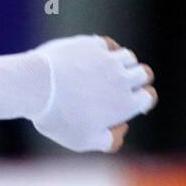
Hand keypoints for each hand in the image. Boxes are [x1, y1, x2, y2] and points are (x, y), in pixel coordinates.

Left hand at [31, 34, 157, 151]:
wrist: (37, 86)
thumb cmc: (58, 118)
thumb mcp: (81, 140)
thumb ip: (105, 141)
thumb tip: (118, 136)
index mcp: (125, 103)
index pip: (148, 97)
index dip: (141, 101)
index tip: (130, 103)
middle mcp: (122, 78)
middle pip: (144, 73)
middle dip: (136, 80)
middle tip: (120, 86)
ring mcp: (108, 59)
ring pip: (128, 57)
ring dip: (121, 65)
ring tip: (105, 73)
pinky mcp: (92, 44)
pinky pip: (106, 45)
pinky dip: (103, 52)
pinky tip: (92, 59)